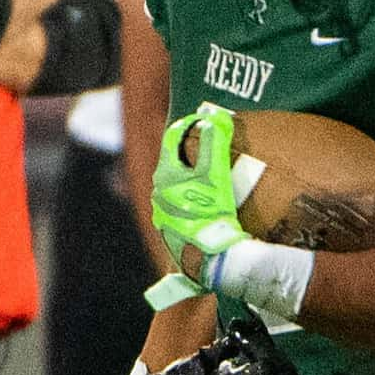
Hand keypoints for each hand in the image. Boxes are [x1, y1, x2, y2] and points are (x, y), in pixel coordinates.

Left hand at [151, 103, 249, 275]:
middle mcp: (158, 194)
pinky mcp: (172, 235)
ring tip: (213, 185)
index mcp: (165, 174)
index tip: (205, 120)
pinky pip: (181, 213)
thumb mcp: (215, 174)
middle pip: (173, 166)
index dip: (189, 126)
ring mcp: (164, 217)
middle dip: (191, 158)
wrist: (209, 258)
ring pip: (176, 191)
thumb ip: (214, 144)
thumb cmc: (210, 213)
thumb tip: (216, 117)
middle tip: (213, 152)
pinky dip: (193, 207)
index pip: (173, 139)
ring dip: (191, 184)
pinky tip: (209, 214)